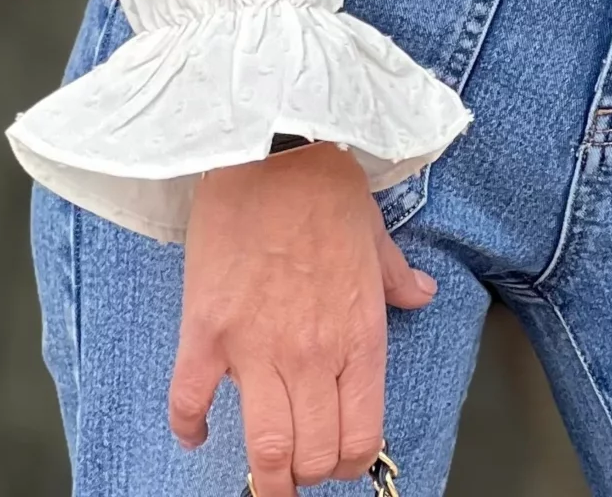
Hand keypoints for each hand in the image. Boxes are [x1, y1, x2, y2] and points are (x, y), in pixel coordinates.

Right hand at [172, 140, 433, 492]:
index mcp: (358, 336)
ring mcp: (256, 348)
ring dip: (264, 475)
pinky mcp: (206, 332)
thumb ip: (397, 277)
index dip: (350, 463)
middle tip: (299, 464)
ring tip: (262, 473)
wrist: (271, 147)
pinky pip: (190, 404)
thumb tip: (421, 293)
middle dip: (308, 474)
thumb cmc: (325, 186)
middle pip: (313, 456)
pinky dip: (191, 428)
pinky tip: (197, 431)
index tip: (338, 461)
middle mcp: (313, 354)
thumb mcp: (375, 234)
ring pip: (264, 450)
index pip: (361, 436)